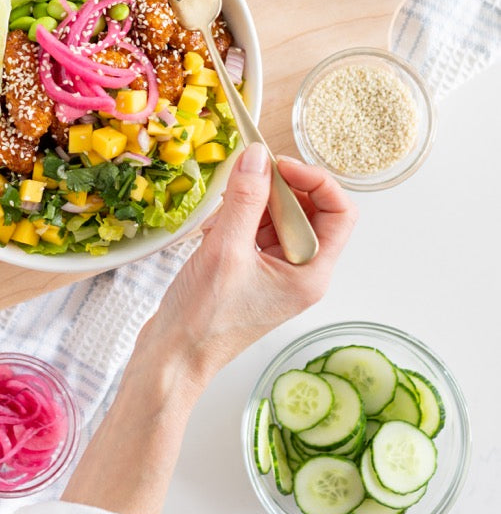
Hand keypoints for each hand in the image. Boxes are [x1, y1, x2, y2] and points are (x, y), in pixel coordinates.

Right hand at [140, 144, 357, 391]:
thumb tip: (258, 157)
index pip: (340, 213)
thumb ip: (246, 199)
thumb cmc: (204, 319)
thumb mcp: (225, 249)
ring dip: (252, 204)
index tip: (279, 165)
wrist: (173, 357)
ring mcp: (277, 273)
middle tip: (244, 179)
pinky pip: (257, 231)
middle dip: (276, 190)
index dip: (315, 181)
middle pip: (308, 211)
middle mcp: (301, 272)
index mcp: (311, 274)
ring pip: (279, 218)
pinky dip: (237, 219)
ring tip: (221, 214)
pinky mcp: (254, 272)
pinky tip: (213, 230)